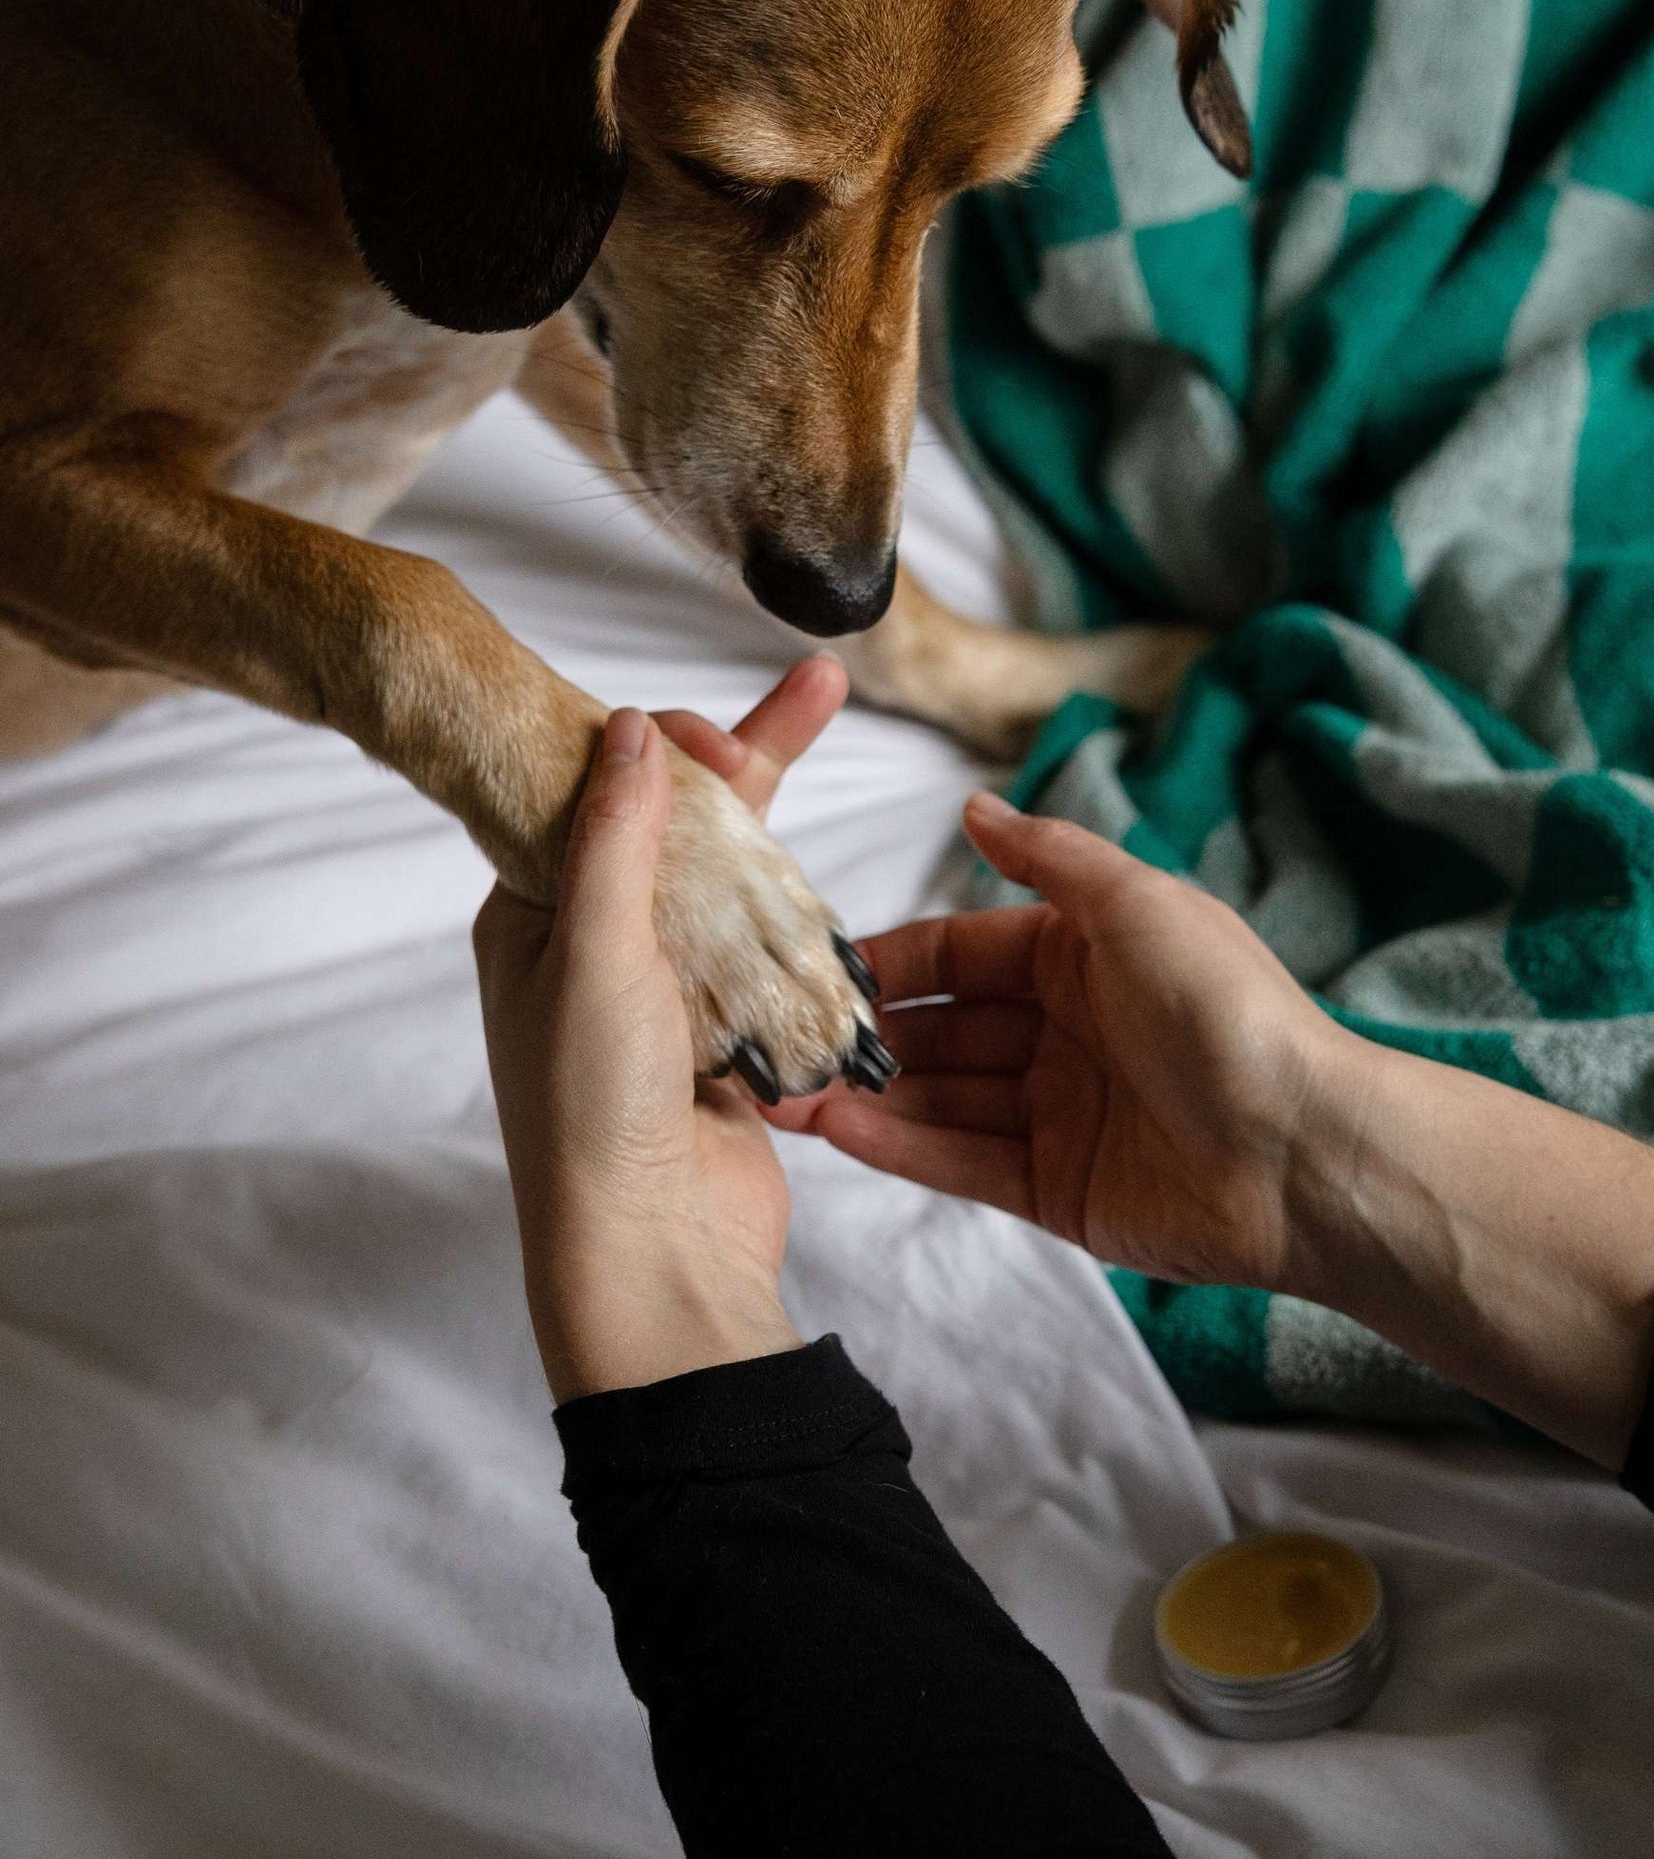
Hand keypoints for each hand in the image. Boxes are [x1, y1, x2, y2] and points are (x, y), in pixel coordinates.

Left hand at [474, 658, 846, 1401]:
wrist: (655, 1252)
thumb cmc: (595, 1107)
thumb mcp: (594, 954)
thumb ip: (614, 837)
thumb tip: (627, 724)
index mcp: (534, 916)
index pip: (594, 793)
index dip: (657, 747)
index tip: (713, 725)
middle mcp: (595, 944)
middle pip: (677, 824)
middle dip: (744, 758)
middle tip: (816, 688)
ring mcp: (664, 988)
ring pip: (730, 880)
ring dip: (776, 829)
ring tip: (821, 736)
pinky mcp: (724, 1031)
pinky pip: (766, 948)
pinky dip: (800, 913)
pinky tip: (832, 878)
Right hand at [772, 791, 1653, 1467]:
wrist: (1299, 1150)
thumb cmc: (1221, 1008)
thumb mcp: (1134, 902)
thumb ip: (1048, 856)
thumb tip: (974, 806)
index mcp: (1082, 957)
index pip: (963, 950)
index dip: (895, 958)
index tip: (819, 967)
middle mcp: (1064, 1032)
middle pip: (943, 1028)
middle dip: (867, 1035)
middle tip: (778, 1041)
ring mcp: (1057, 1114)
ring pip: (941, 1098)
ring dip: (865, 1096)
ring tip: (780, 1095)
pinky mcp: (1055, 1189)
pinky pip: (962, 1162)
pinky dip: (899, 1146)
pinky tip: (834, 1131)